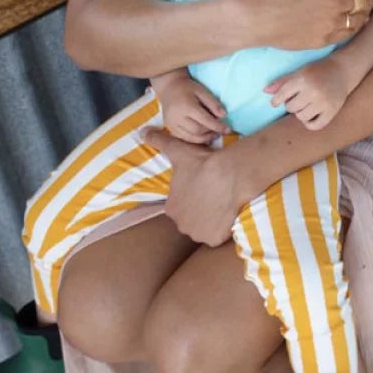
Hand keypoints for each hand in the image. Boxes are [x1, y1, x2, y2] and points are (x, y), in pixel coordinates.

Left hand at [141, 128, 239, 246]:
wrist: (229, 175)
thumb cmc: (201, 164)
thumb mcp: (177, 150)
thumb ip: (159, 142)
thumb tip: (143, 133)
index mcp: (171, 208)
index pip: (181, 206)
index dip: (193, 197)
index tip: (204, 187)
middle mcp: (182, 225)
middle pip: (192, 219)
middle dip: (201, 210)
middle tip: (215, 195)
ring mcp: (198, 234)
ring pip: (206, 228)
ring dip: (212, 220)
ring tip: (224, 204)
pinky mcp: (215, 239)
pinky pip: (219, 235)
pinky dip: (224, 228)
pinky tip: (229, 214)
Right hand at [154, 75, 227, 143]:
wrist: (168, 87)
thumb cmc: (187, 88)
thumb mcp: (202, 91)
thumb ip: (213, 103)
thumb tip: (224, 116)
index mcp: (186, 106)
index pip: (205, 120)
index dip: (218, 126)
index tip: (228, 129)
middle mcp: (177, 117)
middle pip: (198, 131)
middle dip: (211, 133)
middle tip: (220, 132)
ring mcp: (171, 124)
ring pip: (191, 138)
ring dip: (204, 138)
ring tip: (213, 135)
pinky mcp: (169, 128)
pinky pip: (184, 138)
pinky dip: (195, 139)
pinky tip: (203, 136)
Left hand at [265, 58, 349, 130]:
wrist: (342, 71)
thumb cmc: (317, 71)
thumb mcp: (300, 72)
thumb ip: (283, 82)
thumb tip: (265, 91)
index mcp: (303, 79)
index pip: (283, 95)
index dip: (276, 100)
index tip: (276, 102)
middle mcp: (314, 91)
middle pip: (291, 107)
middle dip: (291, 104)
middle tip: (297, 99)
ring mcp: (324, 103)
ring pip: (301, 117)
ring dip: (300, 113)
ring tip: (304, 106)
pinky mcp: (332, 111)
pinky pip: (315, 126)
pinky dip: (309, 124)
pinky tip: (310, 117)